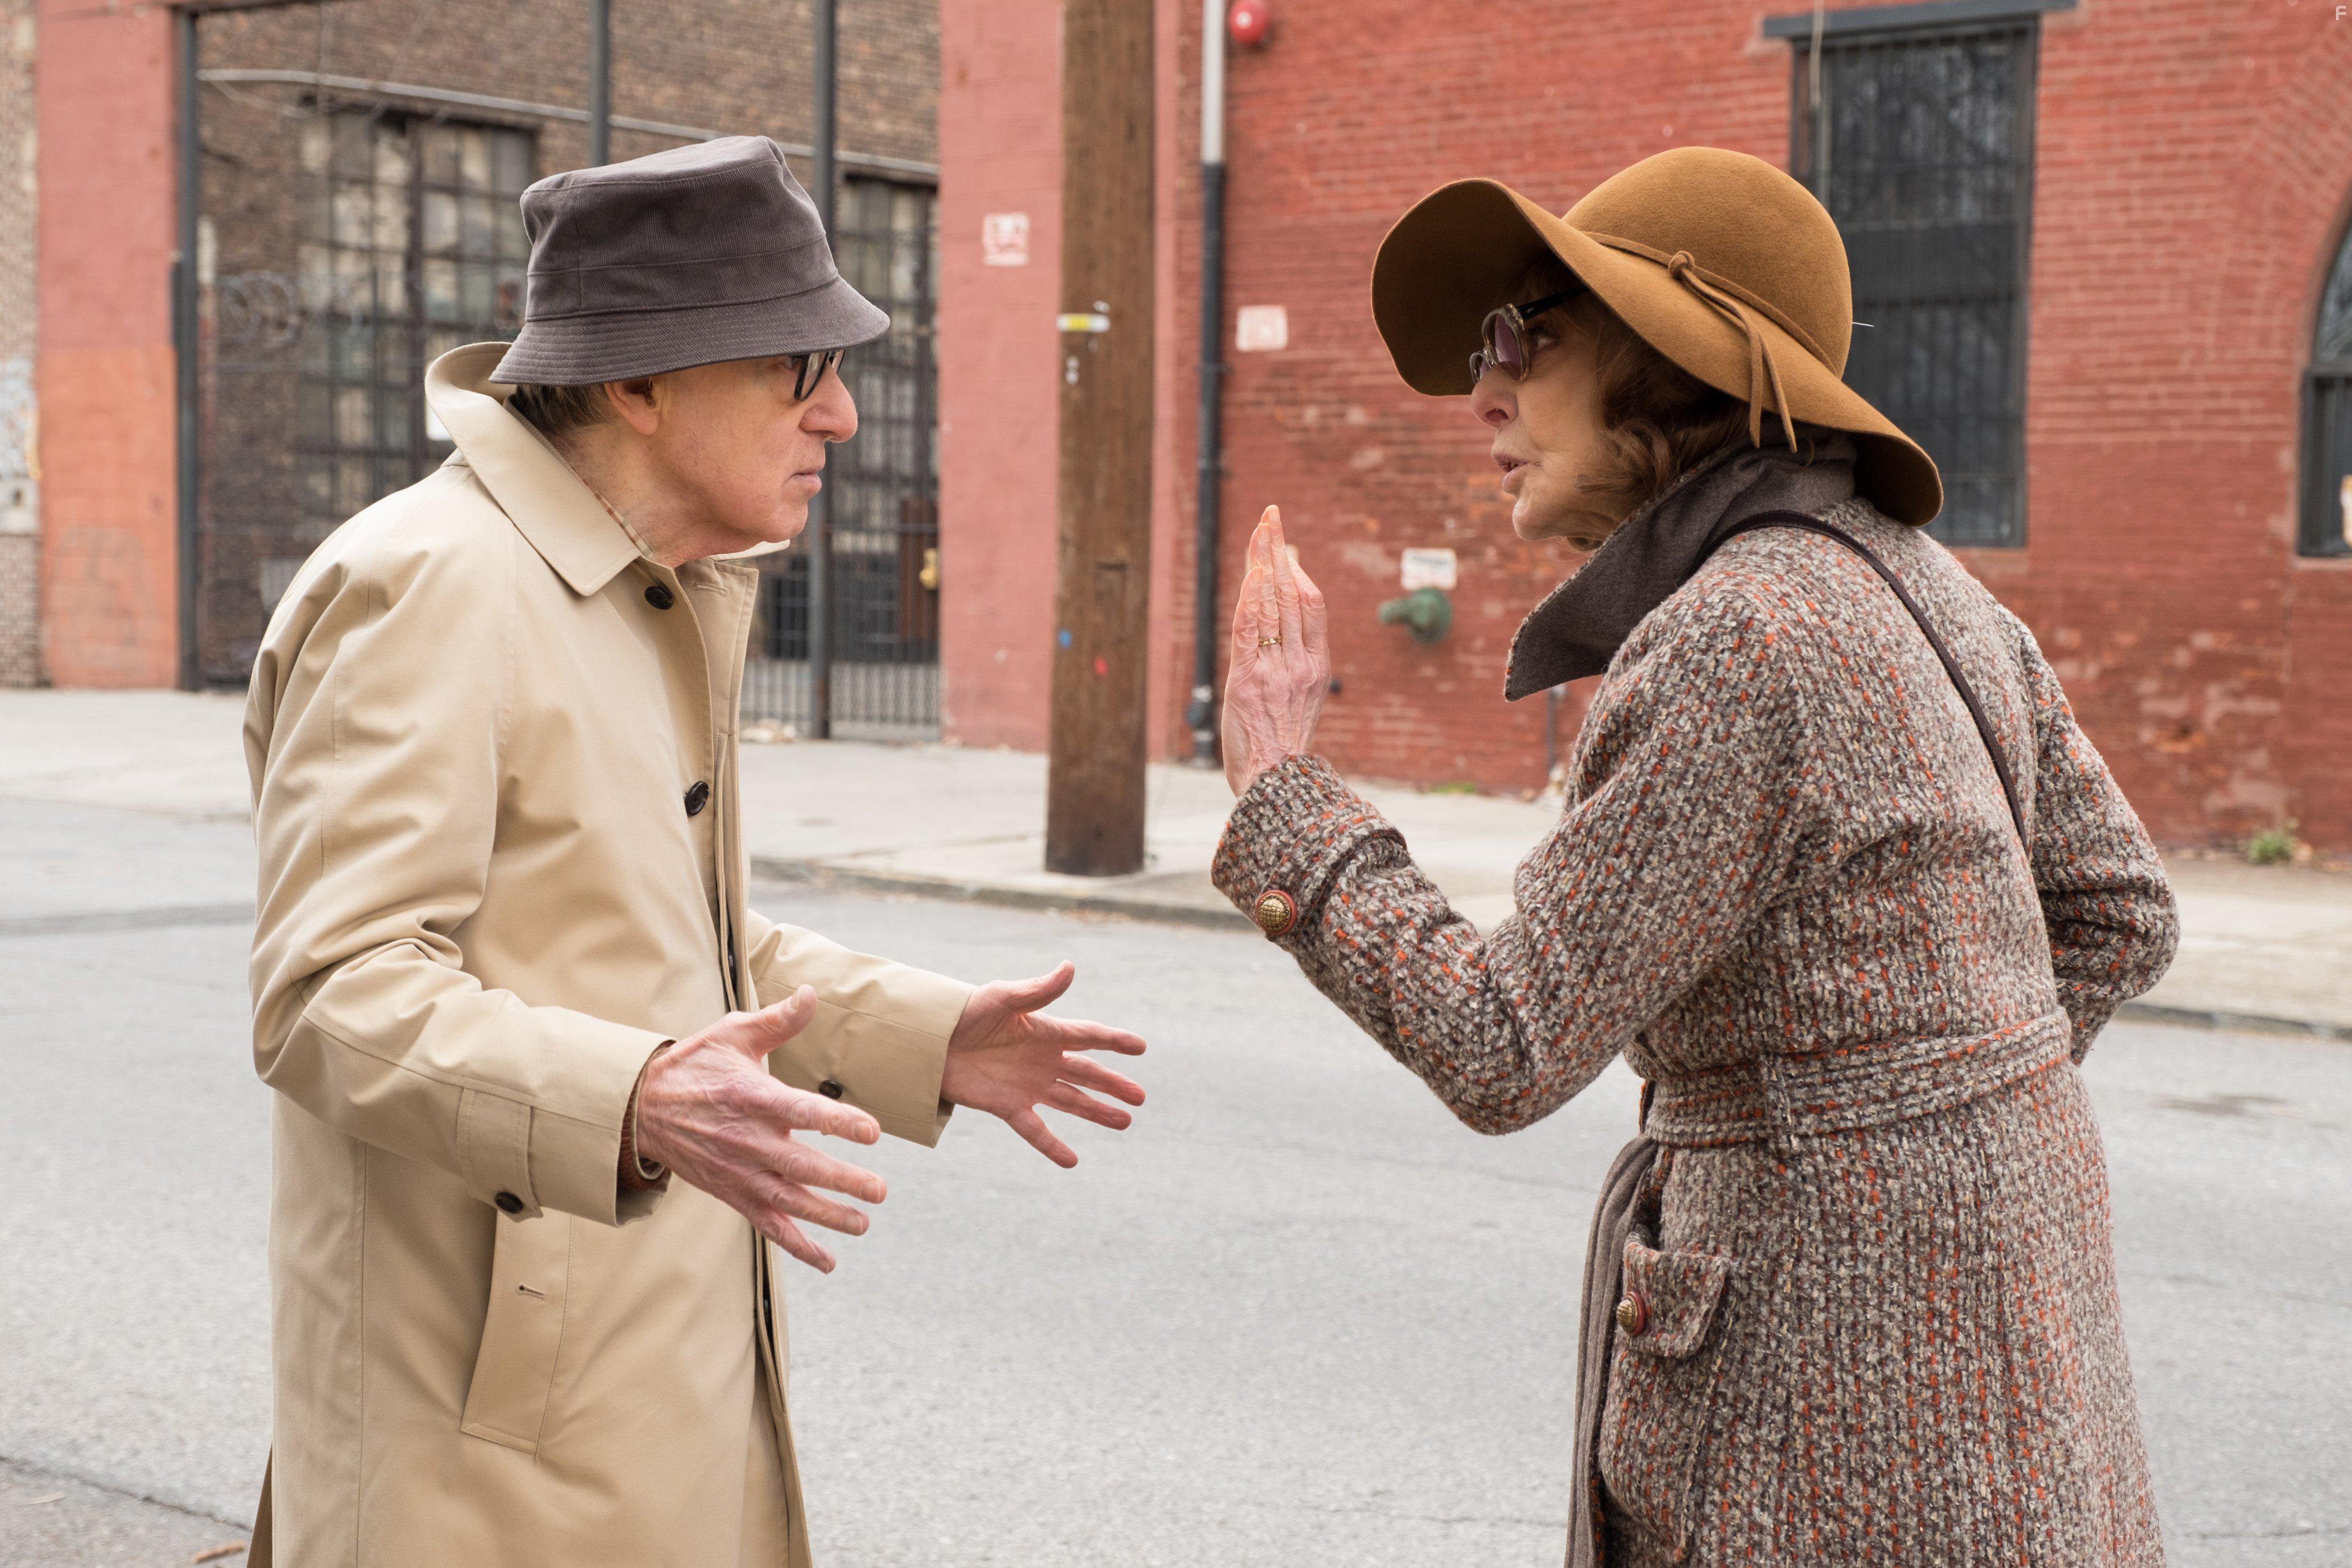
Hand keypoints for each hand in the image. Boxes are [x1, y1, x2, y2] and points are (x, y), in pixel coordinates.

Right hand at [635, 986, 887, 1272]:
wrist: (641, 1108)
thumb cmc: (696, 1065)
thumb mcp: (733, 1033)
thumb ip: (777, 1020)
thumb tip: (812, 993)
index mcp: (752, 1097)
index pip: (801, 1112)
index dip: (837, 1122)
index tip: (873, 1132)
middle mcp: (746, 1140)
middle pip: (799, 1166)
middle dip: (841, 1180)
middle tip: (880, 1190)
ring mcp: (738, 1172)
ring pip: (787, 1201)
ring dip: (826, 1216)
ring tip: (862, 1223)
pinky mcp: (731, 1193)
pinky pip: (766, 1225)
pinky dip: (796, 1245)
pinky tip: (827, 1260)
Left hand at [942, 962, 1145, 1166]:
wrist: (929, 1041)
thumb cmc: (965, 1012)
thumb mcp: (1002, 997)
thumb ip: (1038, 989)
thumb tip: (1070, 967)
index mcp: (1045, 1031)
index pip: (1089, 1036)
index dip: (1115, 1041)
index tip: (1141, 1047)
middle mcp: (1042, 1060)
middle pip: (1087, 1074)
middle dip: (1113, 1085)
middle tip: (1141, 1097)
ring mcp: (1027, 1085)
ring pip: (1071, 1102)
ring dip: (1097, 1112)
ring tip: (1125, 1122)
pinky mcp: (1007, 1106)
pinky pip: (1035, 1129)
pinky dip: (1052, 1145)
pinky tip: (1072, 1161)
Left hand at [1220, 504, 1331, 794]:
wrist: (1276, 785)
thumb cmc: (1284, 747)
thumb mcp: (1302, 702)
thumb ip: (1294, 665)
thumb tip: (1281, 632)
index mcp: (1317, 667)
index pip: (1312, 604)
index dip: (1299, 569)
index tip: (1285, 545)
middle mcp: (1299, 664)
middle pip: (1292, 594)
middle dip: (1279, 550)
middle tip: (1270, 516)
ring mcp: (1274, 672)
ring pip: (1271, 605)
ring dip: (1262, 564)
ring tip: (1258, 531)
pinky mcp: (1247, 683)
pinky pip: (1249, 633)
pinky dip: (1250, 601)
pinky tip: (1248, 576)